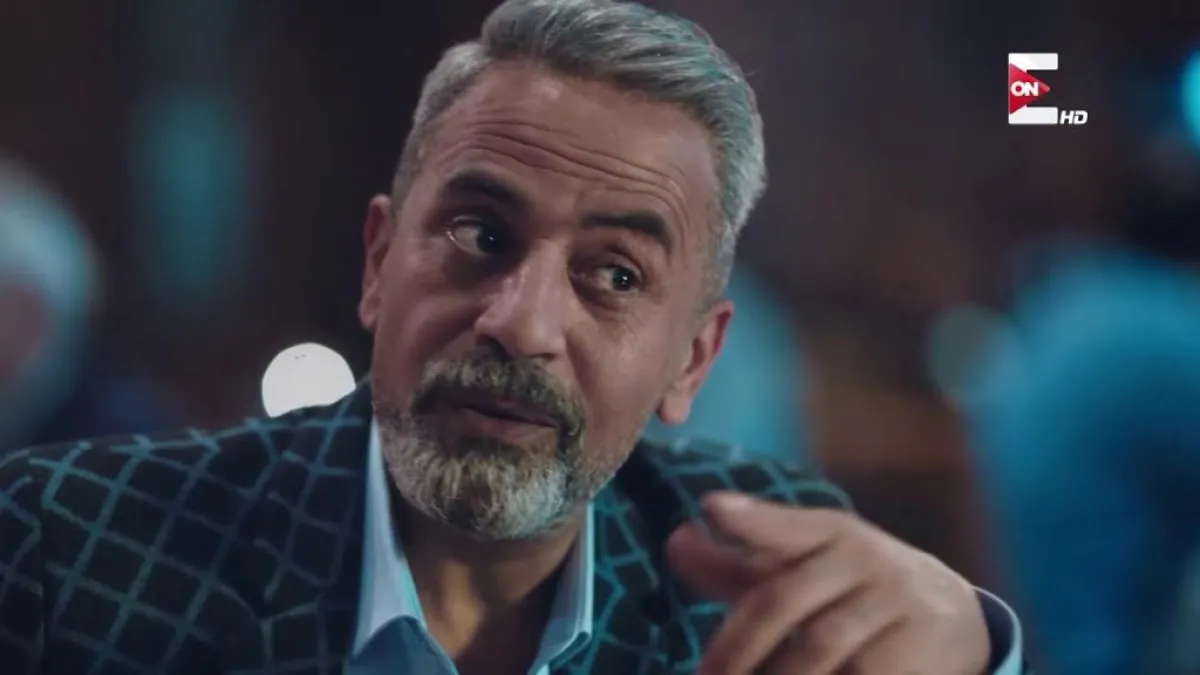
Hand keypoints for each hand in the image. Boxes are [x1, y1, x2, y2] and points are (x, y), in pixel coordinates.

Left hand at [666, 492, 989, 674]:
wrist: (959, 620)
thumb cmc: (856, 591)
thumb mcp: (808, 567)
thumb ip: (740, 562)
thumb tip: (676, 542)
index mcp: (833, 533)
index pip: (786, 525)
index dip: (750, 519)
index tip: (712, 508)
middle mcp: (866, 559)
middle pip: (784, 599)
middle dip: (736, 645)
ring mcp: (898, 605)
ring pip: (818, 648)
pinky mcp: (919, 652)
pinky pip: (861, 674)